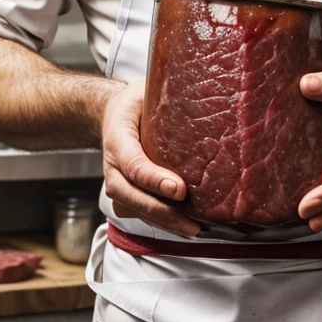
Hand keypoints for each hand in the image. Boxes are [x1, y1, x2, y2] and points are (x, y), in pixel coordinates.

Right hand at [101, 80, 199, 237]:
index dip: (155, 180)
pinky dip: (159, 222)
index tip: (179, 189)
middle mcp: (111, 164)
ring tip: (193, 229)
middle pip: (131, 195)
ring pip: (133, 209)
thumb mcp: (146, 91)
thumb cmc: (136, 102)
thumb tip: (210, 92)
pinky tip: (184, 225)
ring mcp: (115, 181)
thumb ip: (169, 93)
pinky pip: (138, 213)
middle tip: (191, 223)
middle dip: (161, 212)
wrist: (111, 113)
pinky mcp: (124, 193)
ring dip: (162, 222)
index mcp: (117, 136)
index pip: (133, 164)